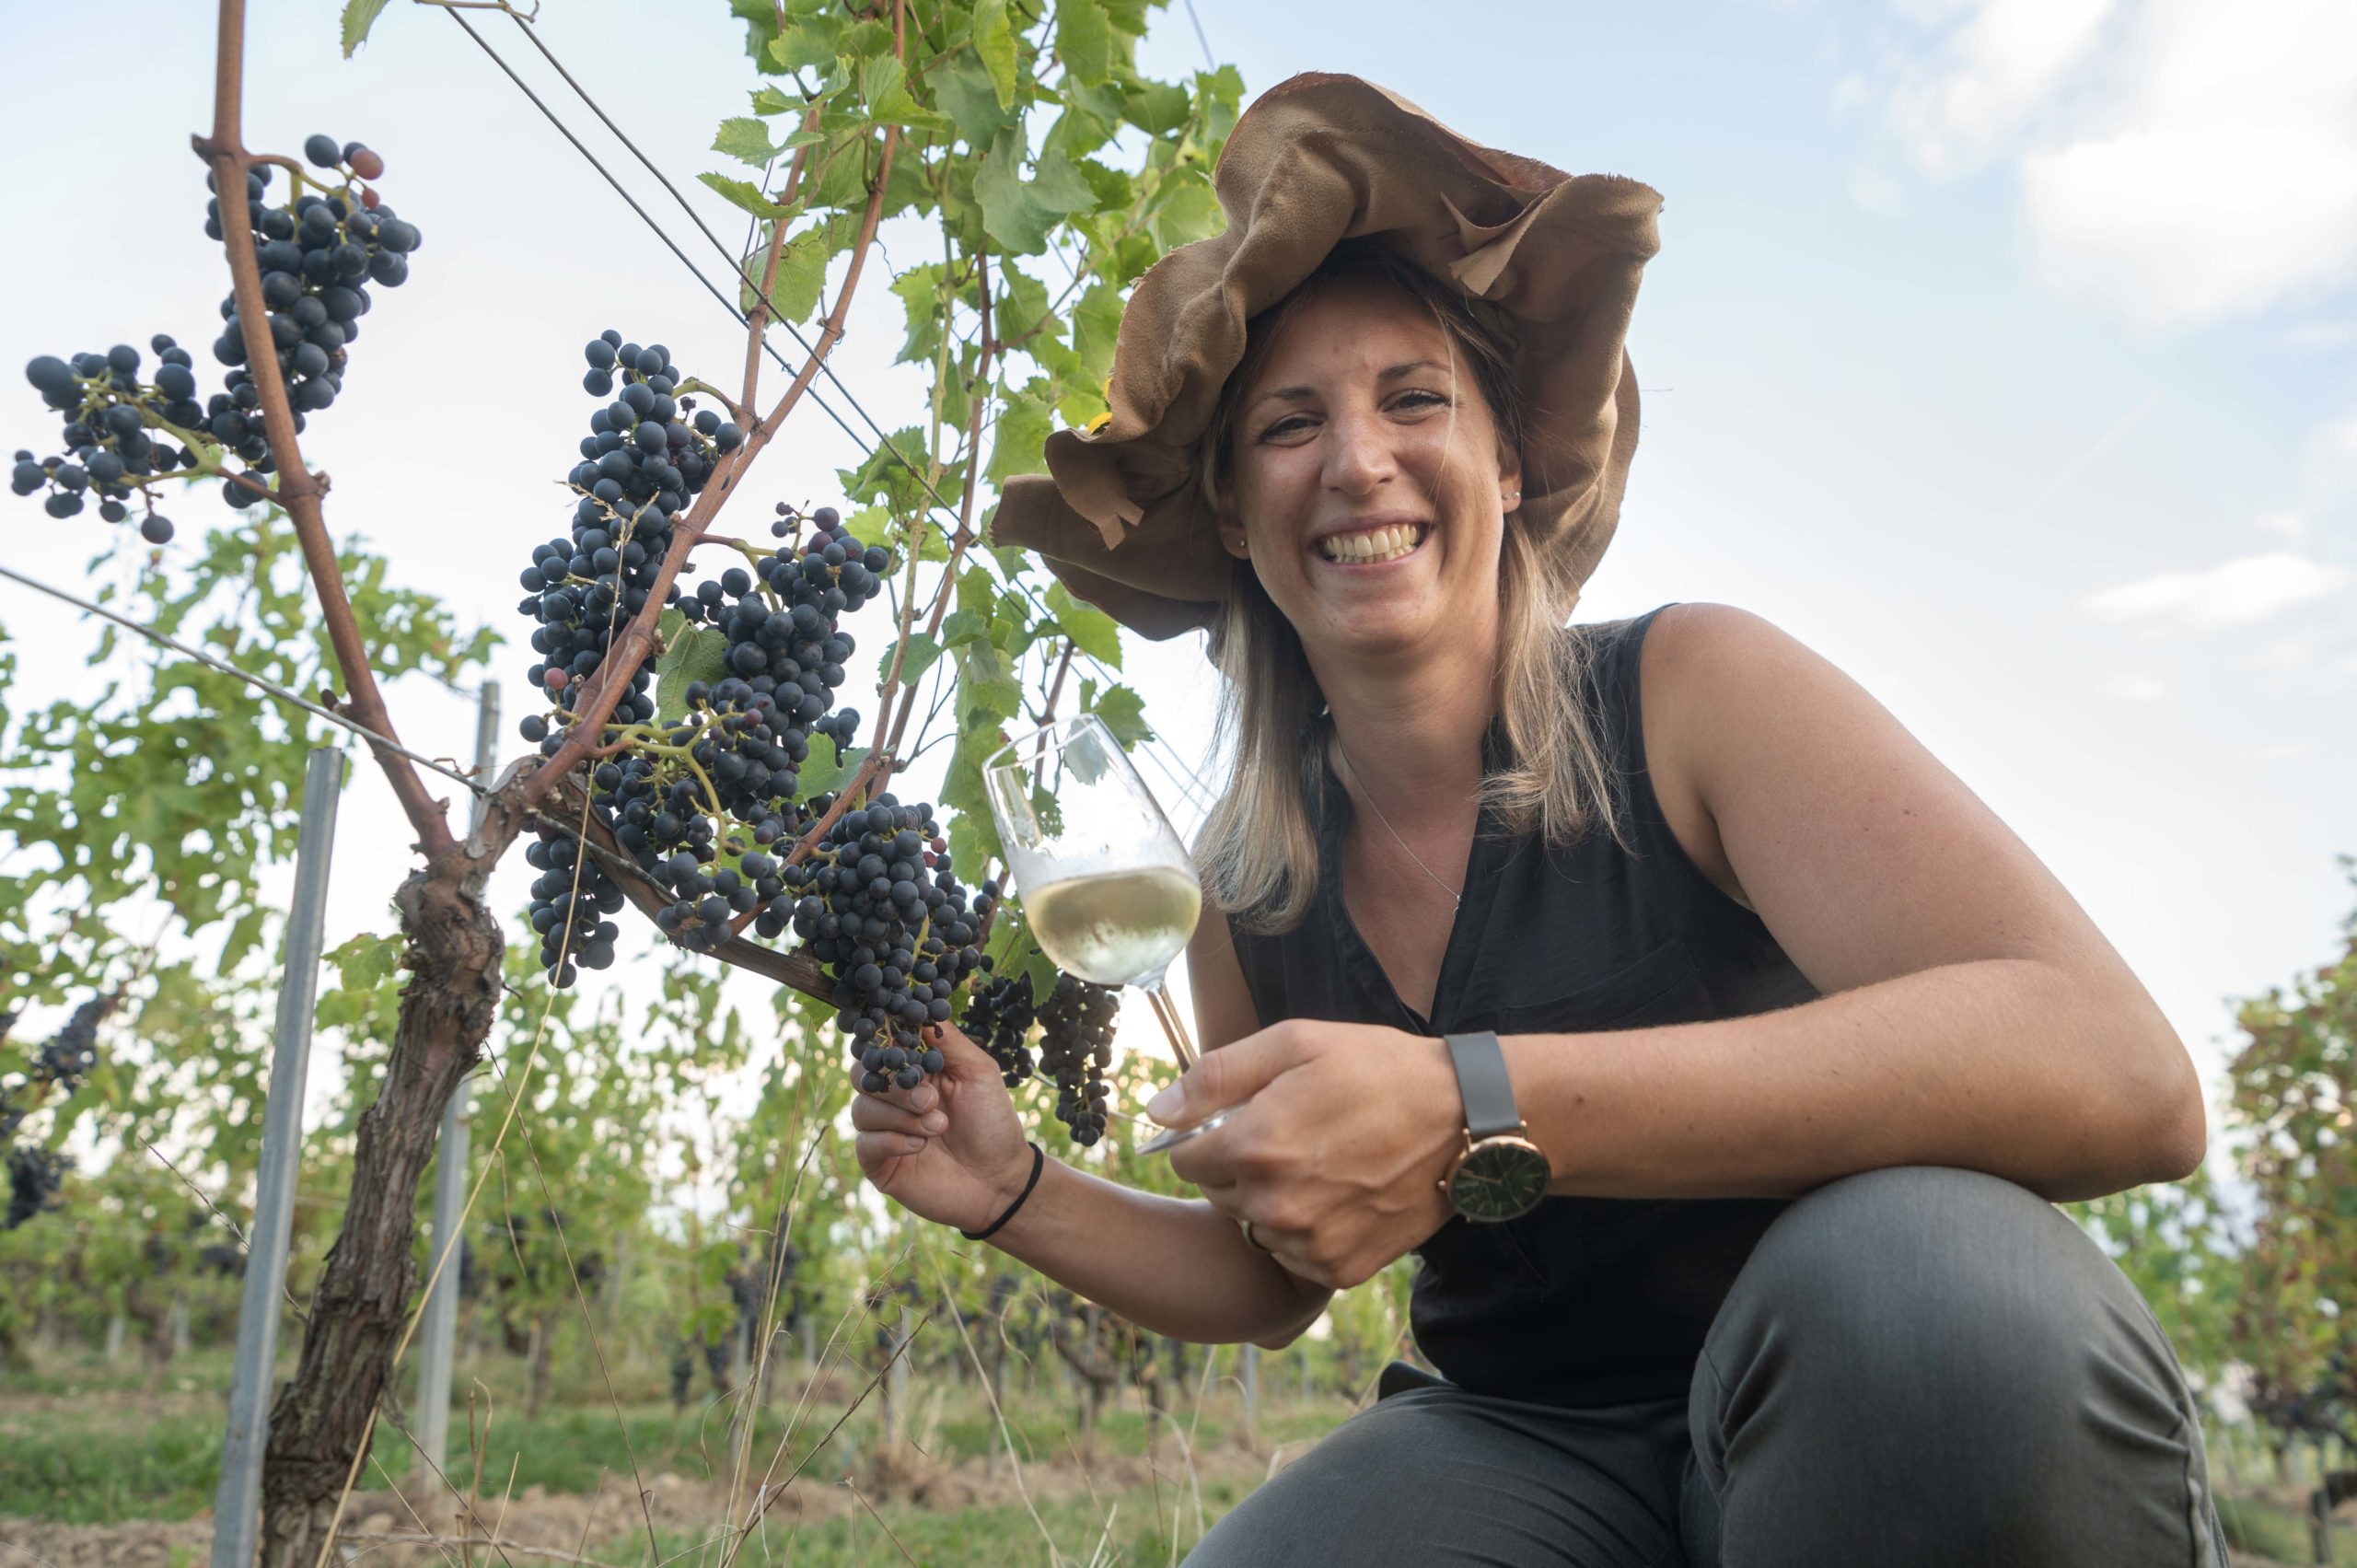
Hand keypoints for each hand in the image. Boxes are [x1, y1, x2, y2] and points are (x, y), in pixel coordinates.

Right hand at [850, 1021, 1036, 1236]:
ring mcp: (884, 1130)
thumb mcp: (978, 1071)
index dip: (883, 1042)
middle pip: (863, 1073)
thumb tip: (916, 1007)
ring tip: (938, 1126)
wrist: (1000, 1180)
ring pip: (862, 1108)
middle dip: (895, 1084)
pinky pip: (865, 1143)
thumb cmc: (992, 1122)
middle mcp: (894, 1097)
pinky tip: (921, 1147)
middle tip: (930, 1099)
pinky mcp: (880, 1162)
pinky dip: (892, 1140)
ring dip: (902, 1116)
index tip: (900, 1047)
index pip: (880, 1046)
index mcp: (914, 1070)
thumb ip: (947, 1040)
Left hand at [1148, 1019, 1463, 1287]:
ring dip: (1272, 1204)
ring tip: (1321, 1166)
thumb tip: (1157, 1109)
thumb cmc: (1378, 1069)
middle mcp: (1275, 1204)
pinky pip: (1295, 1257)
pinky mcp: (1341, 1268)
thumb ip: (1216, 1075)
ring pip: (1255, 1229)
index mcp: (1254, 1145)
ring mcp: (1309, 1242)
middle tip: (1293, 1138)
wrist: (1464, 1118)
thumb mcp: (1295, 1043)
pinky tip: (1340, 1197)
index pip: (1185, 1159)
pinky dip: (1307, 1233)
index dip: (1208, 1138)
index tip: (1241, 1124)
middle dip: (1242, 1168)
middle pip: (1219, 1195)